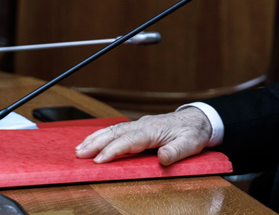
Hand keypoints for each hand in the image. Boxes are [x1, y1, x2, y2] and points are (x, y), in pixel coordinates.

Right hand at [75, 107, 212, 165]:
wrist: (199, 119)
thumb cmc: (194, 132)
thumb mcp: (191, 144)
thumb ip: (176, 151)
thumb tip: (162, 158)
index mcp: (154, 130)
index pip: (129, 140)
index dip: (113, 150)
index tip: (99, 160)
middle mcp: (143, 125)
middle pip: (116, 133)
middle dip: (96, 143)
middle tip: (80, 154)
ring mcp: (140, 124)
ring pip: (114, 129)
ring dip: (96, 138)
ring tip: (79, 148)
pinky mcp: (139, 126)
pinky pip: (117, 129)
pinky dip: (102, 134)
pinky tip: (93, 140)